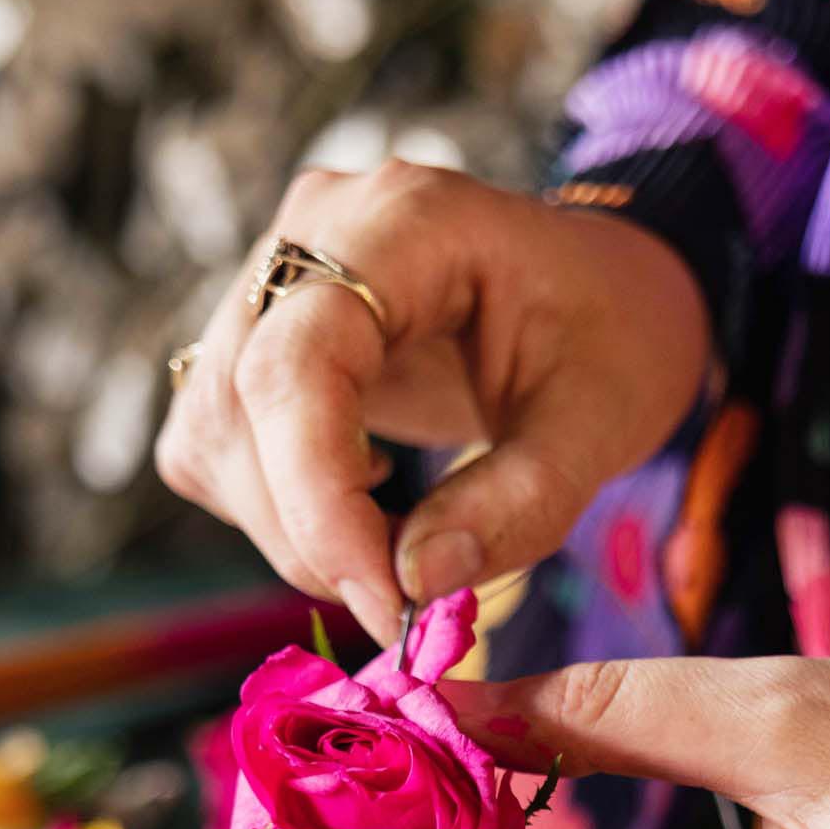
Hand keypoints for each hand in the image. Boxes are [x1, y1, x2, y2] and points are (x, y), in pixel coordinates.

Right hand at [155, 162, 710, 641]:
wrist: (600, 298)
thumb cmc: (613, 339)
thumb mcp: (602, 422)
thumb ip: (522, 503)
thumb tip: (414, 583)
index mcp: (407, 221)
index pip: (297, 361)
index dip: (319, 498)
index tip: (386, 602)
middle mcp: (313, 231)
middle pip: (241, 404)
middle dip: (312, 535)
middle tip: (406, 608)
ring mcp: (272, 281)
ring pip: (216, 436)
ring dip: (294, 533)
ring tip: (399, 553)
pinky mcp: (253, 344)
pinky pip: (218, 450)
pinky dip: (279, 514)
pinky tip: (364, 511)